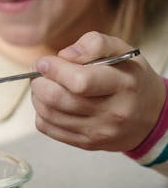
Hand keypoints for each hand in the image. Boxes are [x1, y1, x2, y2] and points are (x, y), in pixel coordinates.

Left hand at [31, 31, 166, 151]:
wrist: (149, 117)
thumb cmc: (130, 79)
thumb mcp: (123, 52)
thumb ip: (95, 44)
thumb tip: (64, 55)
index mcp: (123, 85)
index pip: (80, 81)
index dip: (54, 69)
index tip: (45, 61)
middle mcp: (112, 113)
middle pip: (58, 99)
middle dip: (40, 82)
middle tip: (40, 72)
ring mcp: (98, 132)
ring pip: (48, 114)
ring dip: (37, 96)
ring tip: (43, 85)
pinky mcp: (86, 143)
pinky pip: (48, 128)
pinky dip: (41, 113)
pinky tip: (49, 102)